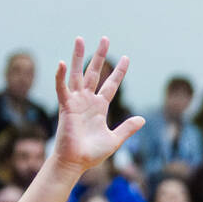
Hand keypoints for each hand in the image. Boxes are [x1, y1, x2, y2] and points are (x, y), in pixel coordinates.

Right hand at [48, 37, 143, 173]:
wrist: (77, 162)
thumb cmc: (93, 154)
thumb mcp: (115, 139)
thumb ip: (127, 128)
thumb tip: (142, 119)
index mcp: (100, 107)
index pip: (111, 84)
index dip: (119, 72)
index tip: (126, 57)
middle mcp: (88, 100)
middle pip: (94, 73)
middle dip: (99, 56)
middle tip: (105, 39)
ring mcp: (76, 102)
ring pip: (77, 74)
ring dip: (78, 56)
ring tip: (80, 38)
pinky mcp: (65, 107)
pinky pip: (62, 88)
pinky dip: (60, 76)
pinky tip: (61, 63)